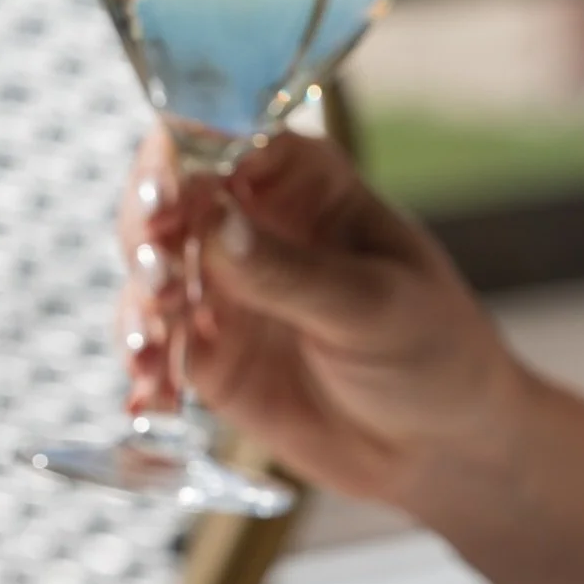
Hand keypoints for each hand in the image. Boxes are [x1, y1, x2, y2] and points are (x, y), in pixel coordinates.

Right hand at [117, 125, 526, 504]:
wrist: (442, 444)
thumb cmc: (432, 351)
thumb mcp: (371, 307)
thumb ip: (290, 272)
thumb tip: (212, 223)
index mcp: (302, 183)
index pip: (220, 139)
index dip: (181, 160)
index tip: (169, 200)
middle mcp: (251, 226)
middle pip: (166, 202)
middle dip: (148, 234)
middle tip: (158, 271)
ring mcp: (226, 292)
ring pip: (151, 278)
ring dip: (142, 306)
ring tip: (152, 345)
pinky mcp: (212, 357)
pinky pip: (159, 351)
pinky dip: (147, 370)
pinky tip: (149, 398)